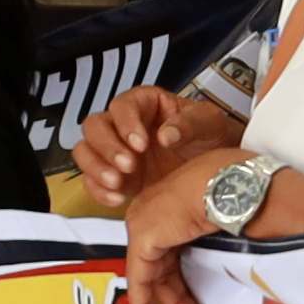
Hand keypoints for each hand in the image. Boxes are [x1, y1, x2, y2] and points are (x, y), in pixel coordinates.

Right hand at [77, 82, 205, 210]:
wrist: (217, 170)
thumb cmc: (213, 138)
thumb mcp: (210, 124)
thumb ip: (190, 124)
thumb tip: (165, 135)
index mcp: (146, 104)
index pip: (122, 105)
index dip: (126, 123)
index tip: (140, 143)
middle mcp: (125, 125)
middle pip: (95, 126)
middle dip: (107, 147)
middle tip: (128, 165)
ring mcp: (117, 151)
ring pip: (86, 151)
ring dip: (96, 167)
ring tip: (118, 183)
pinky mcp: (116, 177)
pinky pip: (92, 180)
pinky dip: (99, 190)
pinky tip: (118, 198)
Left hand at [121, 148, 245, 303]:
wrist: (234, 186)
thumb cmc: (237, 194)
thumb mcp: (220, 221)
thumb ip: (209, 241)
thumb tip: (220, 262)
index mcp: (169, 206)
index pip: (166, 250)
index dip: (177, 279)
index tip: (191, 300)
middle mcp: (150, 212)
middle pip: (156, 264)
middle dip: (175, 297)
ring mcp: (142, 222)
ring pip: (148, 274)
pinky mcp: (142, 237)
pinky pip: (139, 278)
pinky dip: (143, 301)